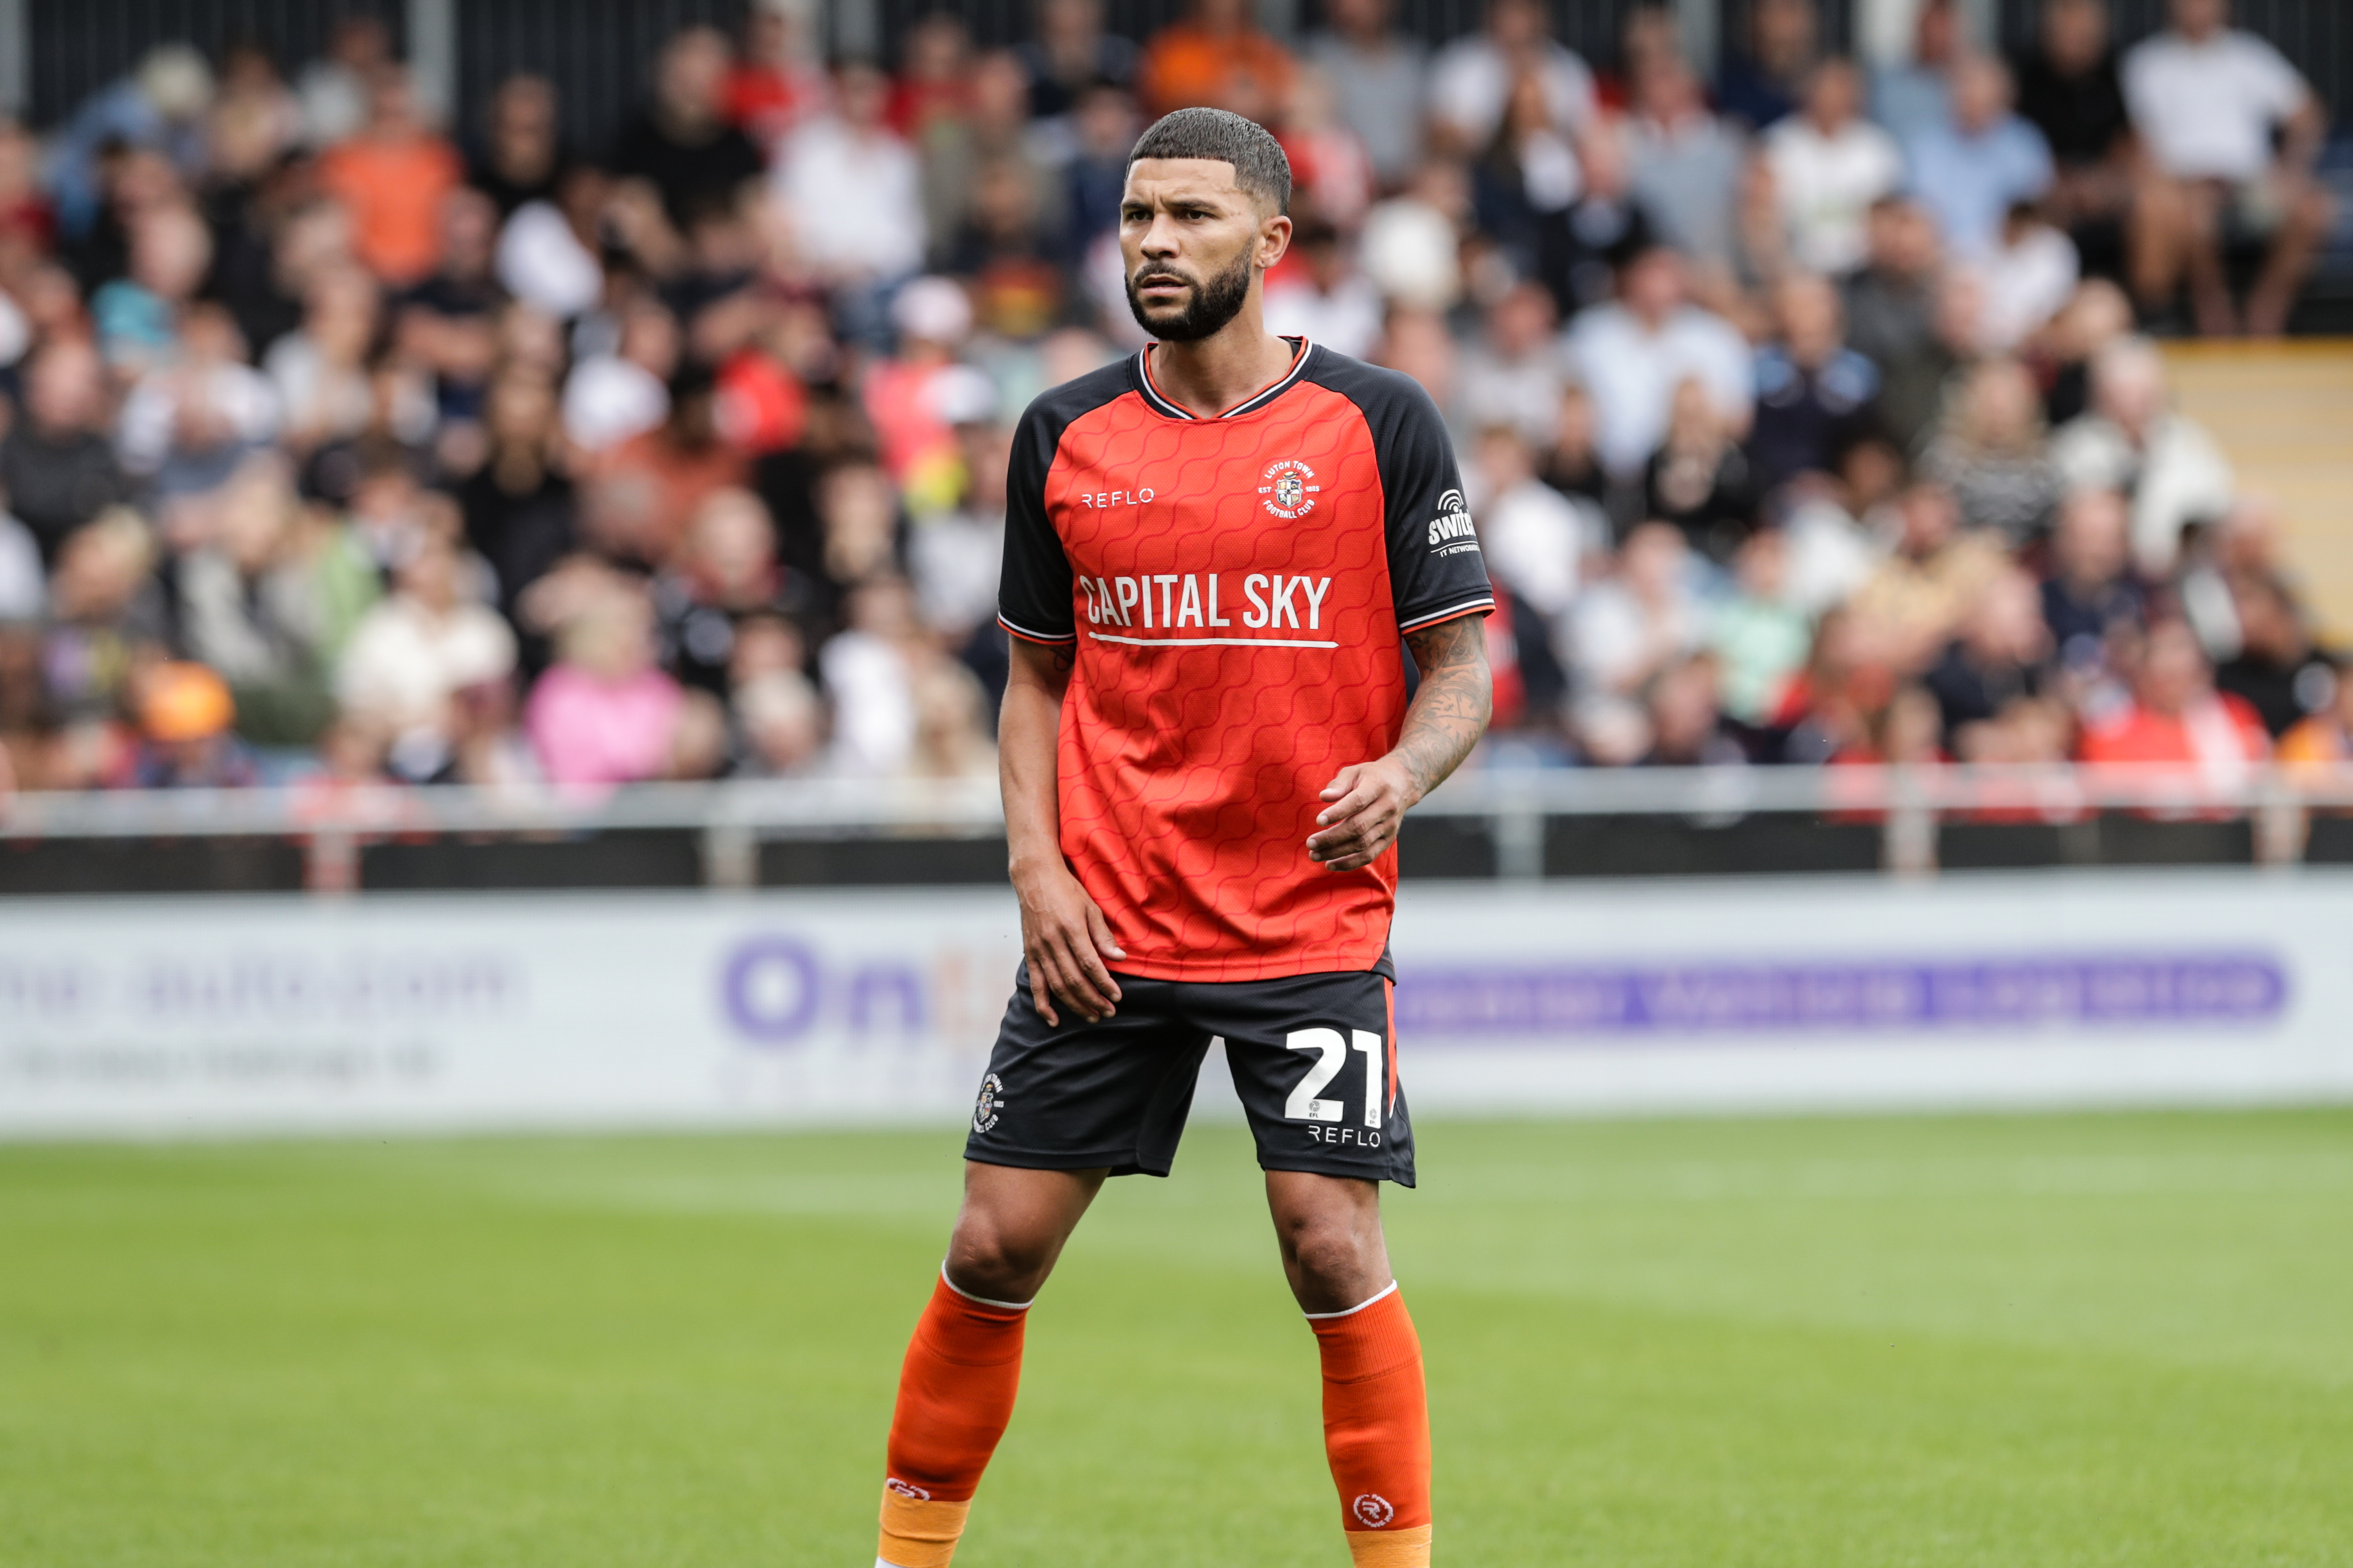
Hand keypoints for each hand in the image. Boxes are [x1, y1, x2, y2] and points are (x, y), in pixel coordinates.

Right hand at [1013, 860, 1125, 1025]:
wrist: (1035, 878)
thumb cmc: (1067, 890)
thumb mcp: (1090, 907)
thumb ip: (1103, 935)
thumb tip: (1120, 958)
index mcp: (1071, 928)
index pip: (1090, 964)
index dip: (1104, 983)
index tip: (1117, 995)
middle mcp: (1052, 942)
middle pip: (1074, 980)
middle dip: (1093, 1000)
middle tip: (1109, 1012)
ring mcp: (1038, 949)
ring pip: (1057, 986)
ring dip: (1075, 1005)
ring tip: (1092, 1016)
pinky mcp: (1029, 953)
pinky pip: (1036, 984)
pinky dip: (1044, 1004)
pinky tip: (1054, 1020)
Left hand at [1307, 756, 1418, 872]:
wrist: (1402, 784)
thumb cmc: (1371, 777)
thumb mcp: (1355, 772)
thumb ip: (1339, 784)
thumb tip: (1324, 797)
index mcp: (1377, 787)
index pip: (1358, 802)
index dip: (1338, 813)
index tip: (1318, 821)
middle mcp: (1387, 808)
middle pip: (1359, 827)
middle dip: (1332, 838)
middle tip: (1311, 843)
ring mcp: (1389, 826)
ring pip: (1362, 844)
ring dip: (1337, 853)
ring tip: (1315, 855)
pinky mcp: (1388, 839)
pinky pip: (1369, 855)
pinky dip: (1350, 863)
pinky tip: (1331, 864)